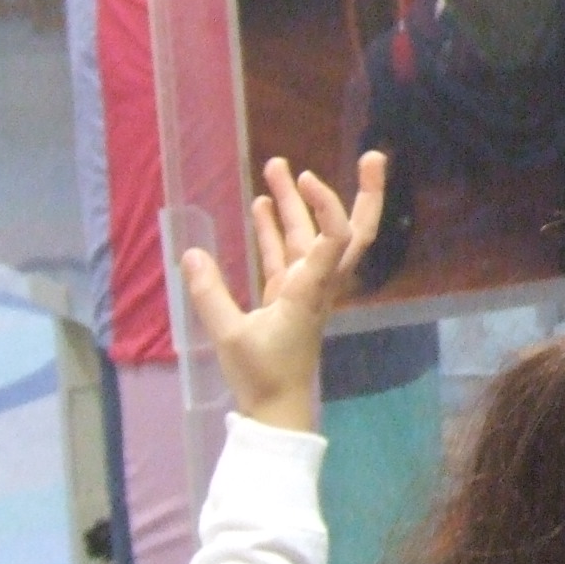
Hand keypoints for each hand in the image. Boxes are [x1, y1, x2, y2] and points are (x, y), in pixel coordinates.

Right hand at [182, 153, 386, 431]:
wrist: (276, 407)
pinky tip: (262, 204)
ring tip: (275, 164)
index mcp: (312, 289)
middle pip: (352, 231)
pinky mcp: (289, 295)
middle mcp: (317, 281)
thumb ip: (210, 294)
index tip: (305, 181)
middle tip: (373, 155)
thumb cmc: (262, 375)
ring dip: (295, 202)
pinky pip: (285, 254)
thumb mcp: (230, 335)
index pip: (336, 239)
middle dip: (364, 194)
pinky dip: (275, 229)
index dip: (328, 207)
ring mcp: (305, 286)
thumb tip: (191, 254)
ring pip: (307, 236)